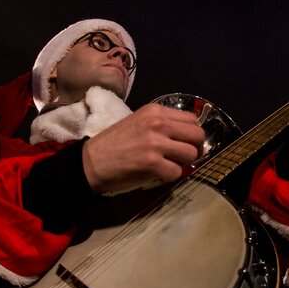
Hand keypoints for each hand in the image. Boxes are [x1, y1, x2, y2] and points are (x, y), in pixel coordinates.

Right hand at [81, 103, 204, 193]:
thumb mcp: (139, 122)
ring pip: (191, 154)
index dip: (192, 134)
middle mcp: (158, 124)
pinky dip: (170, 176)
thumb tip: (187, 136)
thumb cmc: (115, 143)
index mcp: (155, 111)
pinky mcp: (152, 163)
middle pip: (197, 135)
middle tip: (184, 157)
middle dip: (195, 149)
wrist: (91, 161)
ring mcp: (155, 143)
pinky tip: (158, 173)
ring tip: (170, 165)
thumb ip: (162, 124)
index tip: (184, 143)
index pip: (192, 119)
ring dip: (184, 163)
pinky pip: (177, 172)